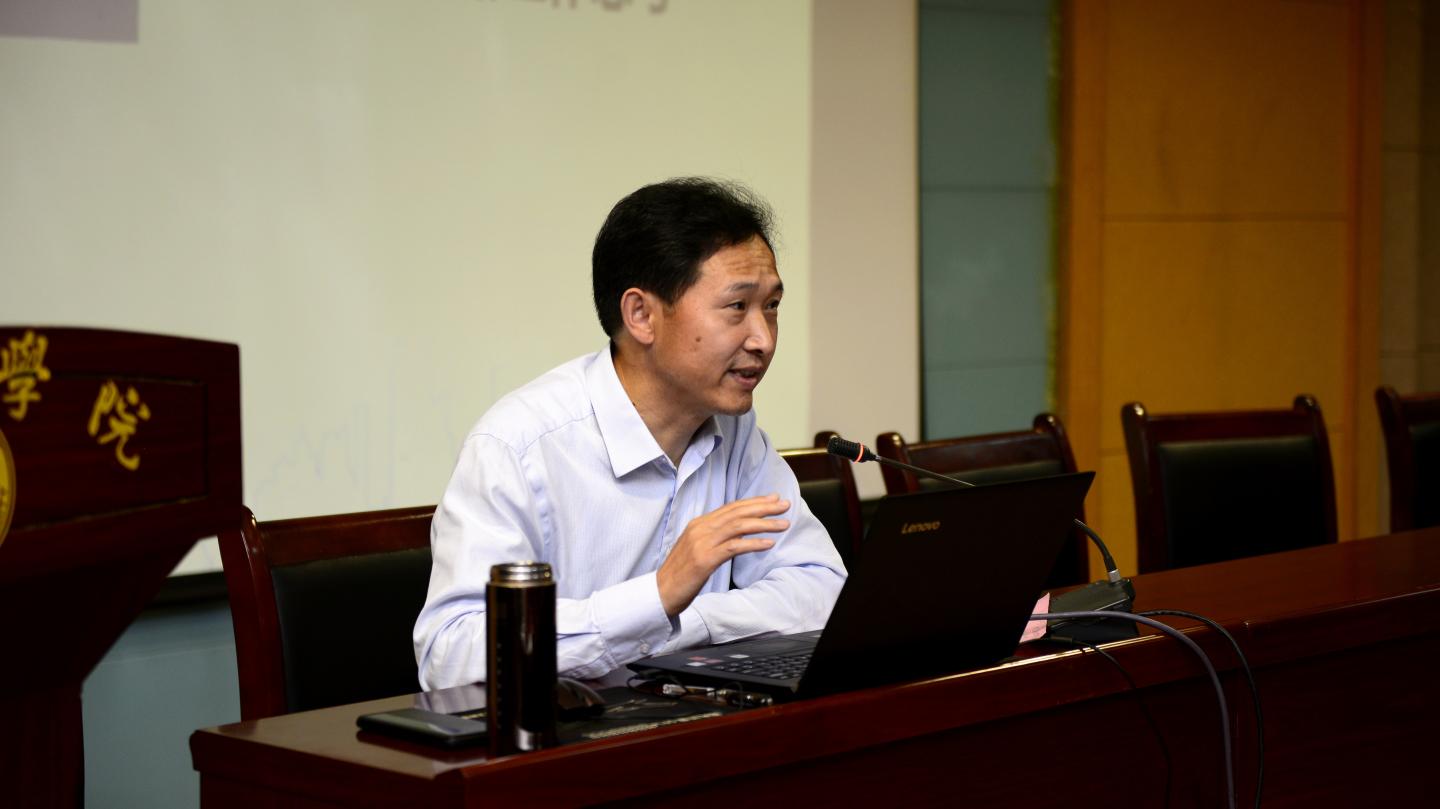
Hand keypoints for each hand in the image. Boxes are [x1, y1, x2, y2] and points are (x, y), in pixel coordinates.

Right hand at [656, 494, 789, 616]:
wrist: (660, 592)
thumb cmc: (680, 574)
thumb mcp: (696, 548)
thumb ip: (713, 537)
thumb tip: (736, 532)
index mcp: (699, 524)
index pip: (731, 508)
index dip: (754, 502)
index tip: (773, 499)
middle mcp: (701, 529)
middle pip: (738, 512)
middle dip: (764, 507)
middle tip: (785, 504)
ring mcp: (702, 543)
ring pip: (739, 526)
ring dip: (764, 524)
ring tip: (783, 525)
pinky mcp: (705, 559)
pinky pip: (734, 547)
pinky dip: (754, 543)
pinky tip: (769, 543)